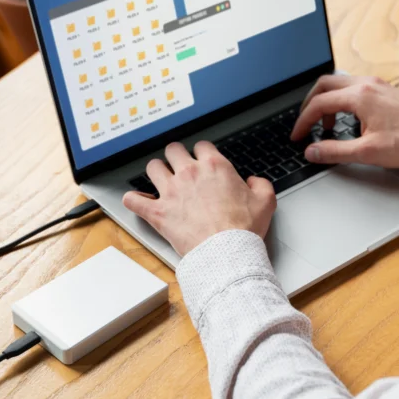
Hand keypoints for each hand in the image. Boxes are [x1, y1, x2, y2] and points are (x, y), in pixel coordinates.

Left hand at [122, 141, 276, 256]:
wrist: (226, 252)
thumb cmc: (243, 229)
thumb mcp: (265, 202)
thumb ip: (260, 185)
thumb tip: (254, 181)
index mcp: (215, 167)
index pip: (201, 146)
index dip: (201, 153)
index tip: (202, 161)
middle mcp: (189, 173)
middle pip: (173, 150)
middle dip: (175, 157)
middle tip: (179, 167)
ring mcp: (171, 191)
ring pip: (152, 167)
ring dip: (156, 172)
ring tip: (160, 180)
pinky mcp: (157, 212)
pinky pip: (134, 200)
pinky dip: (133, 200)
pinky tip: (136, 200)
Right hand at [291, 74, 398, 167]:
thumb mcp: (368, 152)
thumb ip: (335, 151)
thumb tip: (312, 152)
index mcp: (359, 96)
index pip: (319, 104)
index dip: (303, 122)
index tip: (298, 136)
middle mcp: (366, 84)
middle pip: (325, 85)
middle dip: (310, 105)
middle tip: (305, 124)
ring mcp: (376, 84)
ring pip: (339, 84)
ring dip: (326, 102)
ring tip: (325, 125)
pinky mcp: (384, 89)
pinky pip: (354, 87)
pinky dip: (342, 100)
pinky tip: (347, 119)